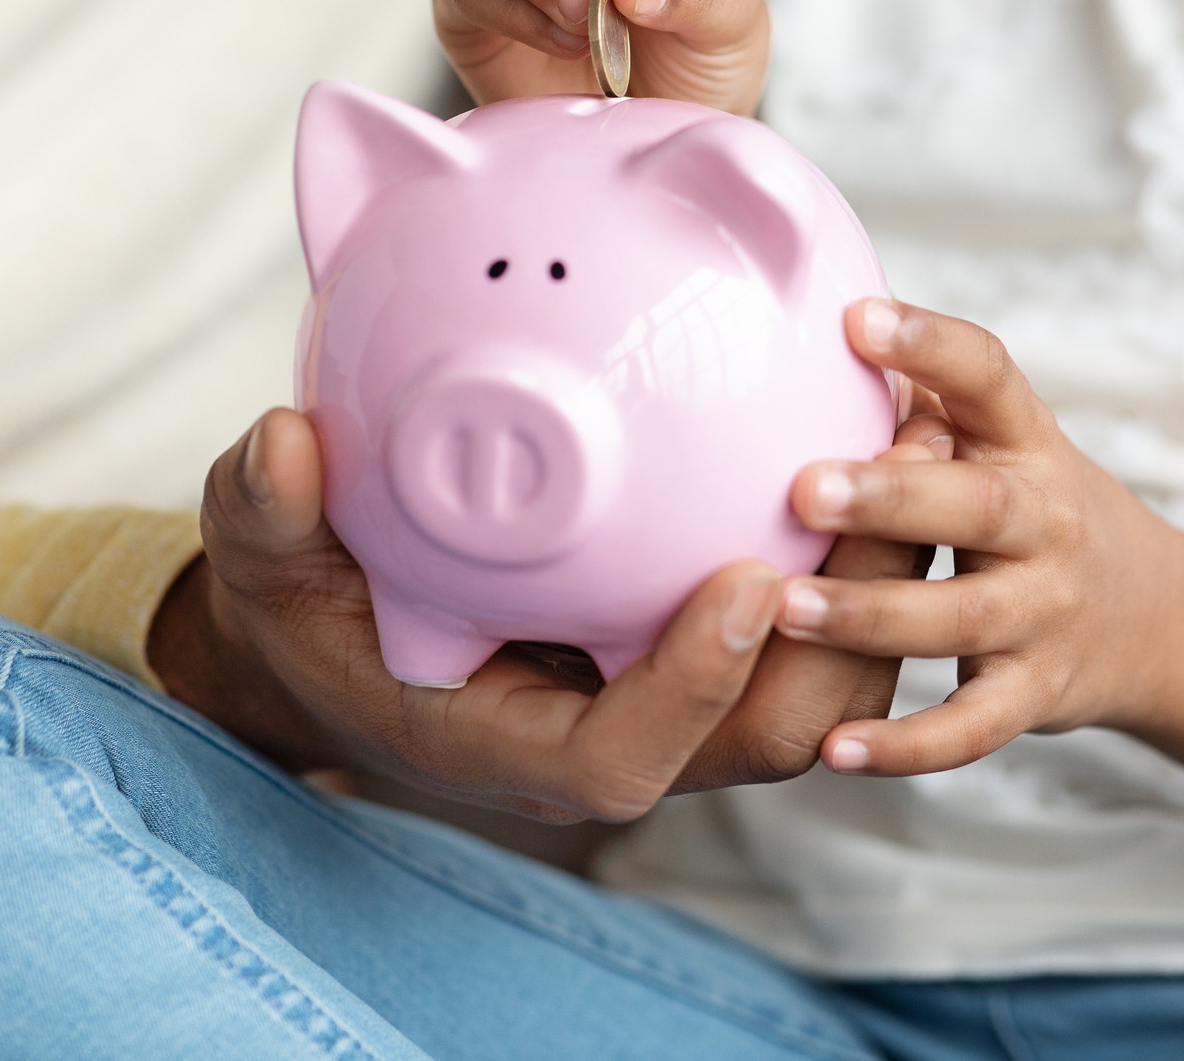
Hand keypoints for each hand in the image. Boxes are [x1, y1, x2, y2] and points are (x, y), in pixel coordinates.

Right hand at [149, 404, 948, 820]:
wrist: (354, 630)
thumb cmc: (313, 605)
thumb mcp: (266, 559)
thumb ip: (268, 513)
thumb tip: (281, 447)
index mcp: (516, 742)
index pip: (625, 755)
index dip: (693, 687)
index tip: (746, 579)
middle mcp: (614, 735)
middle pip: (765, 736)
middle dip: (848, 640)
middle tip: (894, 499)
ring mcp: (673, 698)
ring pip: (817, 691)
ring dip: (883, 591)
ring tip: (917, 449)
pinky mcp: (703, 647)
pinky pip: (810, 625)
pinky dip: (857, 550)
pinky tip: (876, 429)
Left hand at [774, 299, 1183, 775]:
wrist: (1159, 618)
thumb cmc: (1028, 504)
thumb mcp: (999, 441)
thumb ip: (920, 396)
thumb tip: (800, 311)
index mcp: (1025, 441)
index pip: (990, 377)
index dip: (930, 345)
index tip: (856, 318)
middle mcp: (1045, 521)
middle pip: (974, 506)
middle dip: (890, 497)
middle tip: (803, 488)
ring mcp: (1045, 612)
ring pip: (959, 618)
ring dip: (870, 615)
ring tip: (784, 606)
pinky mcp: (1037, 694)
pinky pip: (970, 728)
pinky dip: (904, 747)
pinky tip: (831, 750)